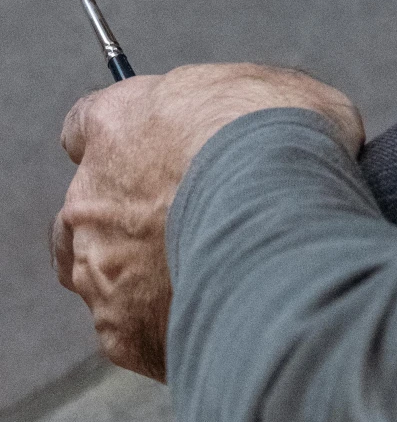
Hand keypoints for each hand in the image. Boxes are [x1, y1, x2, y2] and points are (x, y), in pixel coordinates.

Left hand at [53, 63, 362, 378]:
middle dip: (129, 216)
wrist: (285, 221)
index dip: (124, 142)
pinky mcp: (123, 332)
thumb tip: (259, 128)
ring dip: (140, 275)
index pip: (86, 126)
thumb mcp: (271, 88)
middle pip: (86, 209)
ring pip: (100, 275)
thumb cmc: (285, 137)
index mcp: (117, 123)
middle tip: (192, 220)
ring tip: (206, 274)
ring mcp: (99, 270)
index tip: (154, 154)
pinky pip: (133, 330)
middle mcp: (89, 196)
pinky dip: (166, 324)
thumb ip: (234, 112)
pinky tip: (216, 310)